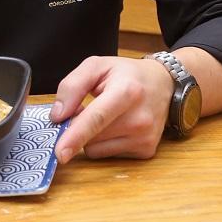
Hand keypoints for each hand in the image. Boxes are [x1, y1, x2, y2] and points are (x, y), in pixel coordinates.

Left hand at [50, 56, 173, 164]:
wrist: (164, 84)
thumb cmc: (127, 74)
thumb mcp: (96, 66)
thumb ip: (72, 86)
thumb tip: (58, 116)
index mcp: (126, 92)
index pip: (97, 118)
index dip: (75, 136)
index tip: (60, 153)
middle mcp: (139, 118)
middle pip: (91, 137)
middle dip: (79, 127)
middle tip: (88, 108)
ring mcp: (145, 138)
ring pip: (96, 149)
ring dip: (92, 137)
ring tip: (107, 116)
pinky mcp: (146, 151)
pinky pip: (108, 155)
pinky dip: (105, 143)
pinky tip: (117, 127)